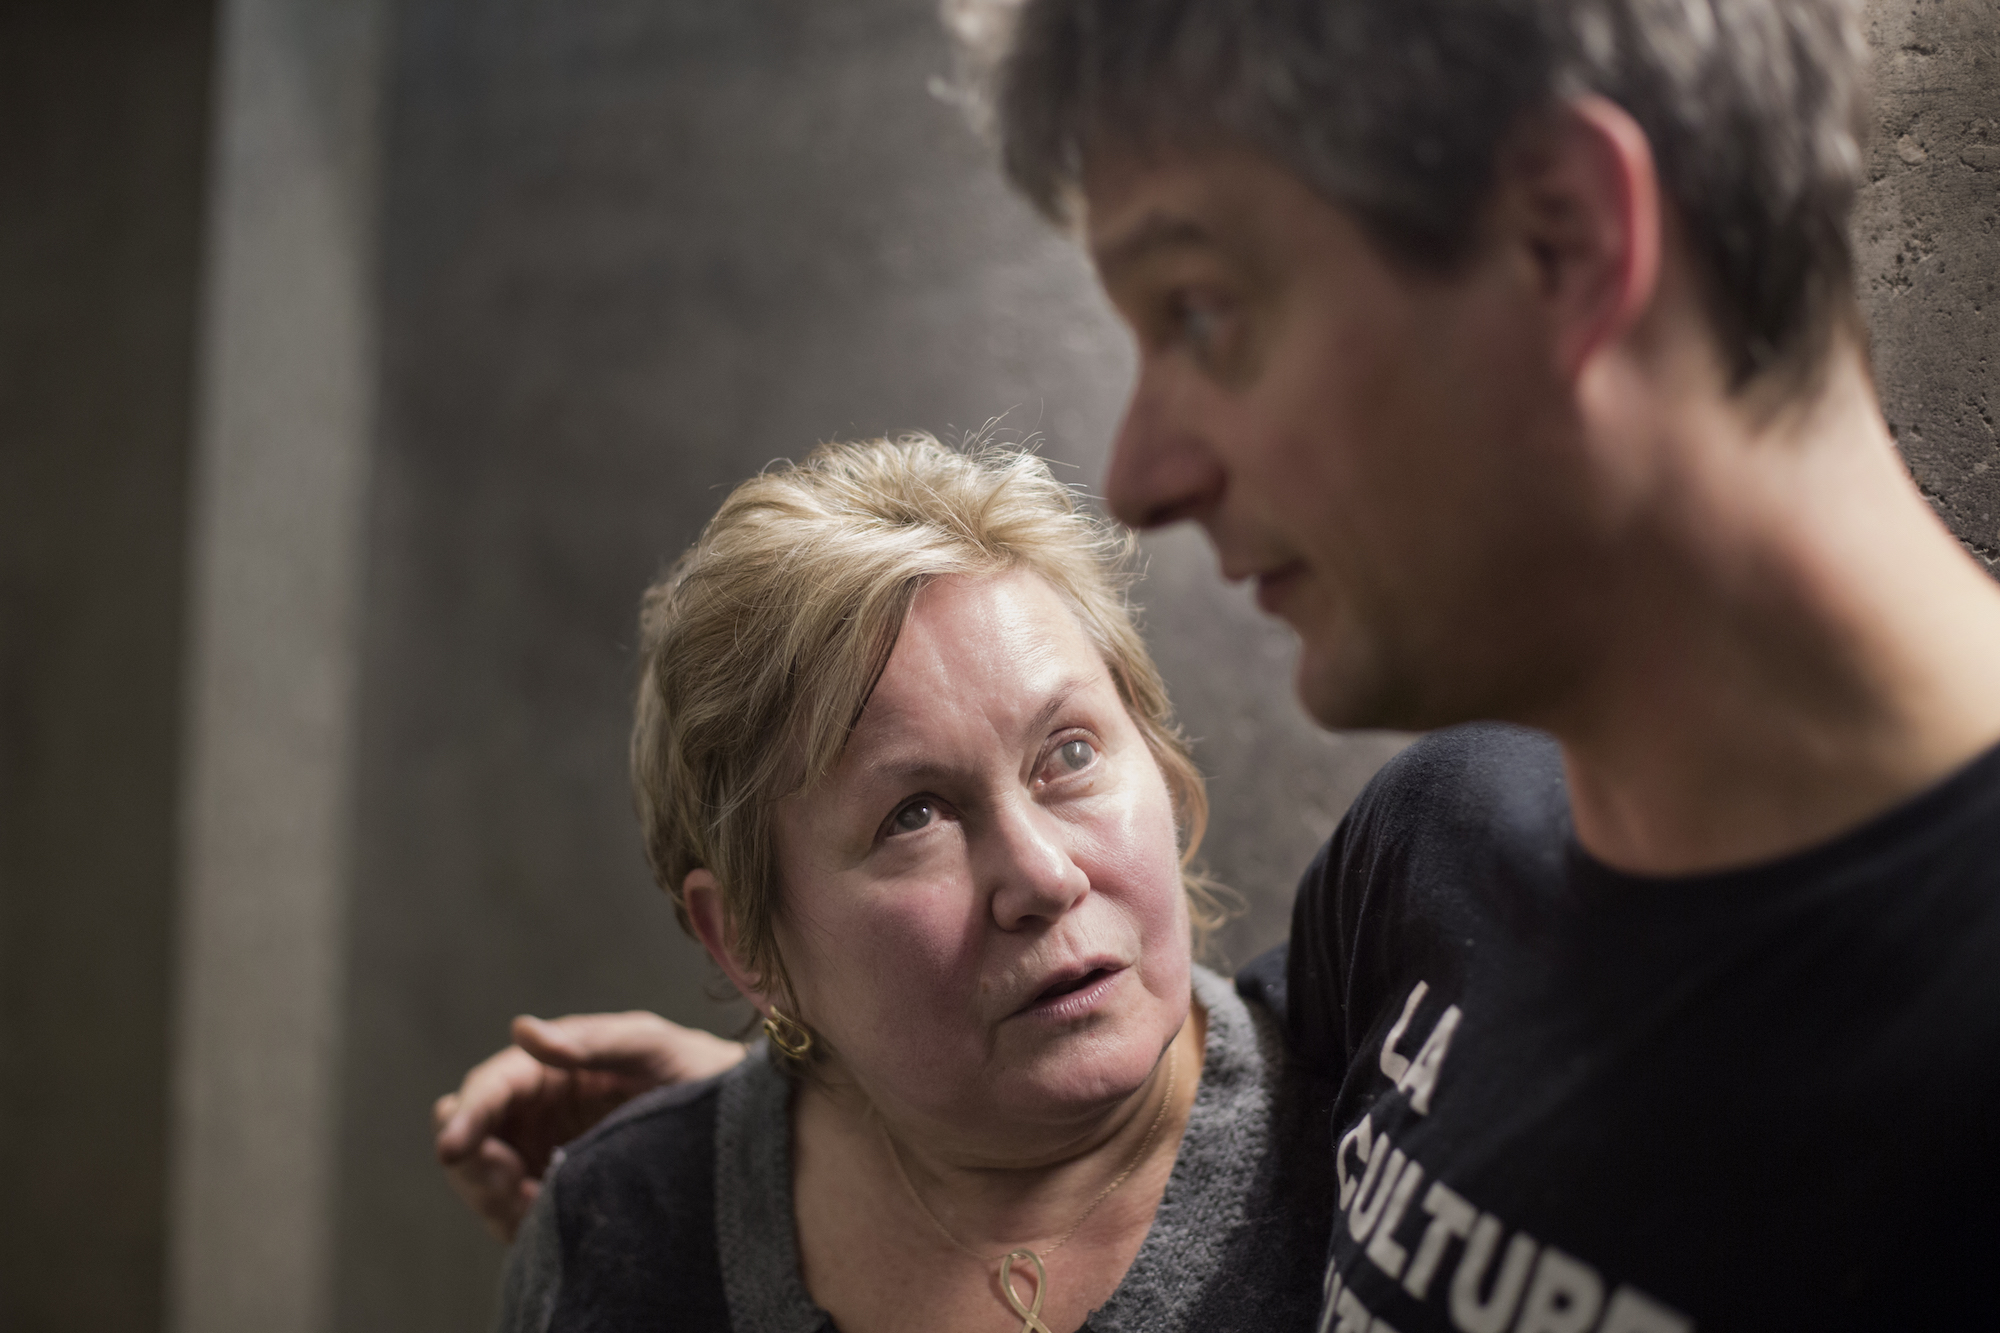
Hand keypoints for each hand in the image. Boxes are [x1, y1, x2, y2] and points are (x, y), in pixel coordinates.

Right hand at [433, 1011, 746, 1241]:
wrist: (743, 1126)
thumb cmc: (698, 1072)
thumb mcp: (652, 1045)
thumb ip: (592, 1041)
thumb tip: (523, 1030)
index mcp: (552, 1069)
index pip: (493, 1086)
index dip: (470, 1112)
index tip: (454, 1142)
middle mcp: (539, 1113)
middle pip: (476, 1138)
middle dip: (475, 1160)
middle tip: (506, 1181)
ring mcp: (545, 1158)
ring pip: (487, 1183)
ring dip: (492, 1195)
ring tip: (530, 1200)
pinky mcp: (562, 1200)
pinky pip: (520, 1219)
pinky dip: (518, 1221)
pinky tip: (544, 1215)